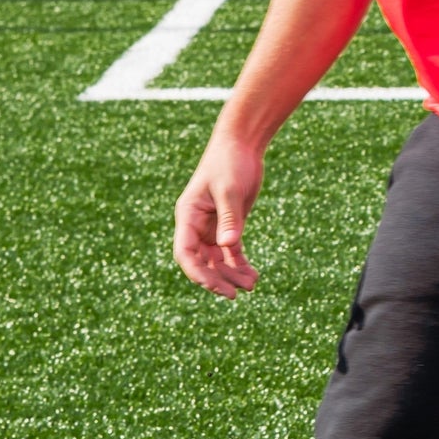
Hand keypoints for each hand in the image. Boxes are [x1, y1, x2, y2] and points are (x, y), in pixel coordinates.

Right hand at [174, 126, 265, 295]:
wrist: (242, 144)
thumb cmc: (231, 162)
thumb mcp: (230, 191)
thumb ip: (229, 219)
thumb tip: (229, 247)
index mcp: (188, 216)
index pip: (185, 253)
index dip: (197, 273)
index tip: (217, 287)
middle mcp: (196, 225)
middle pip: (201, 262)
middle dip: (217, 279)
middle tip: (237, 294)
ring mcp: (211, 226)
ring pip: (217, 260)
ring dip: (231, 275)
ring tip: (252, 284)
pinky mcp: (228, 224)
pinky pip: (230, 251)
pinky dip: (240, 264)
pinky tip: (253, 275)